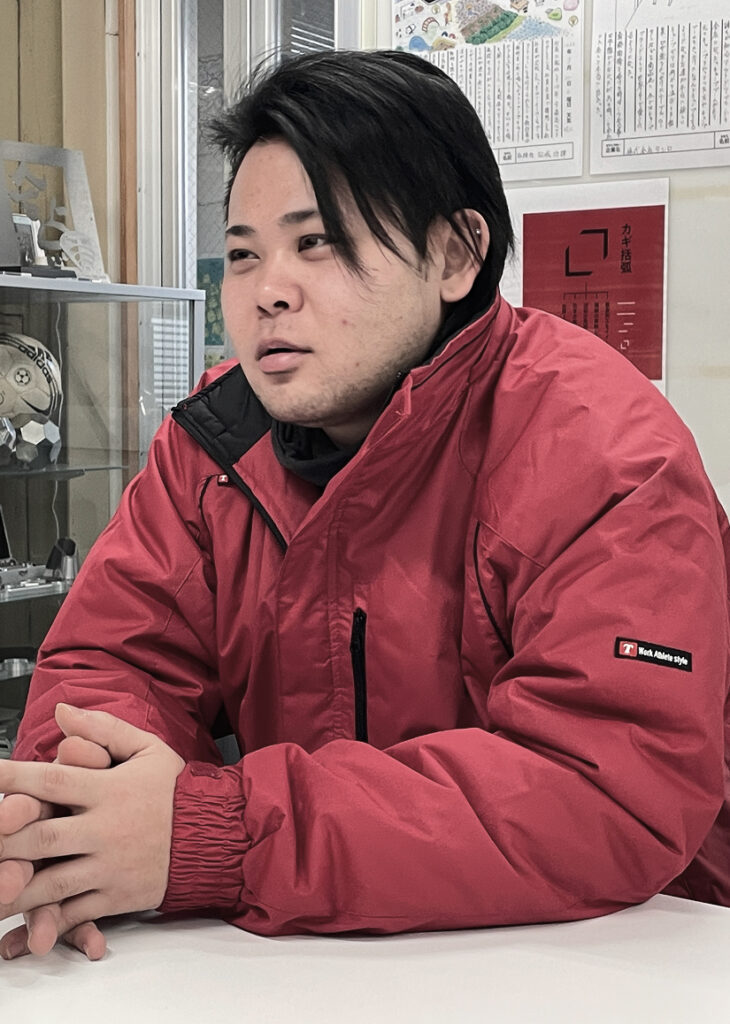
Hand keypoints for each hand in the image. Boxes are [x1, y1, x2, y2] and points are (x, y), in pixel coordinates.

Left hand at [0, 705, 183, 951]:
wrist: (215, 833)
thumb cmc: (177, 790)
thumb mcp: (147, 748)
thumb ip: (103, 728)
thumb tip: (63, 712)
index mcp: (108, 790)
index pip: (53, 780)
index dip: (13, 779)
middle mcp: (105, 829)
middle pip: (42, 837)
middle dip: (4, 844)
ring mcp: (109, 866)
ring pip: (51, 884)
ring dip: (13, 892)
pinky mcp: (117, 896)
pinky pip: (76, 915)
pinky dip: (46, 927)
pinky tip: (24, 935)